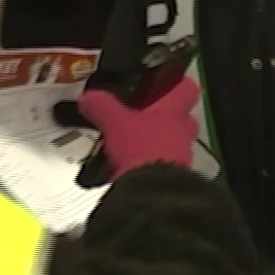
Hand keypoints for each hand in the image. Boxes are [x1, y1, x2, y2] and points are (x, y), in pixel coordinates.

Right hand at [76, 74, 200, 176]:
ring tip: (131, 145)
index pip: (185, 89)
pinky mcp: (173, 180)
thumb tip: (88, 97)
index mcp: (174, 112)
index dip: (176, 83)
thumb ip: (102, 107)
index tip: (165, 81)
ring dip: (156, 144)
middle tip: (143, 116)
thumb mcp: (115, 122)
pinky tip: (130, 168)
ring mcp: (181, 158)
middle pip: (182, 119)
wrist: (152, 193)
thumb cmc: (141, 149)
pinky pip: (163, 167)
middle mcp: (182, 133)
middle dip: (164, 118)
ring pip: (172, 144)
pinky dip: (149, 166)